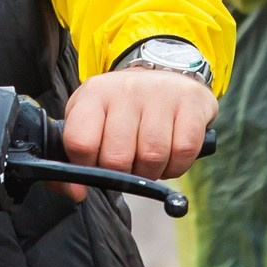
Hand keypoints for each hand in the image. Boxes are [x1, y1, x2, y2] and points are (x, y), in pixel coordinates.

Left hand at [57, 67, 216, 200]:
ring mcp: (160, 93)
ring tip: (149, 160)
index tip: (93, 172)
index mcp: (94, 94)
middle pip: (117, 158)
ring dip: (151, 173)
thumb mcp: (92, 120)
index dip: (85, 168)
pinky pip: (182, 153)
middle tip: (128, 166)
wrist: (166, 73)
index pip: (80, 142)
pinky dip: (176, 167)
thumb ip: (75, 157)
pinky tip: (170, 156)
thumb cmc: (123, 108)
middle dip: (123, 174)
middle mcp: (125, 89)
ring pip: (152, 158)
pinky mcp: (191, 102)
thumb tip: (75, 192)